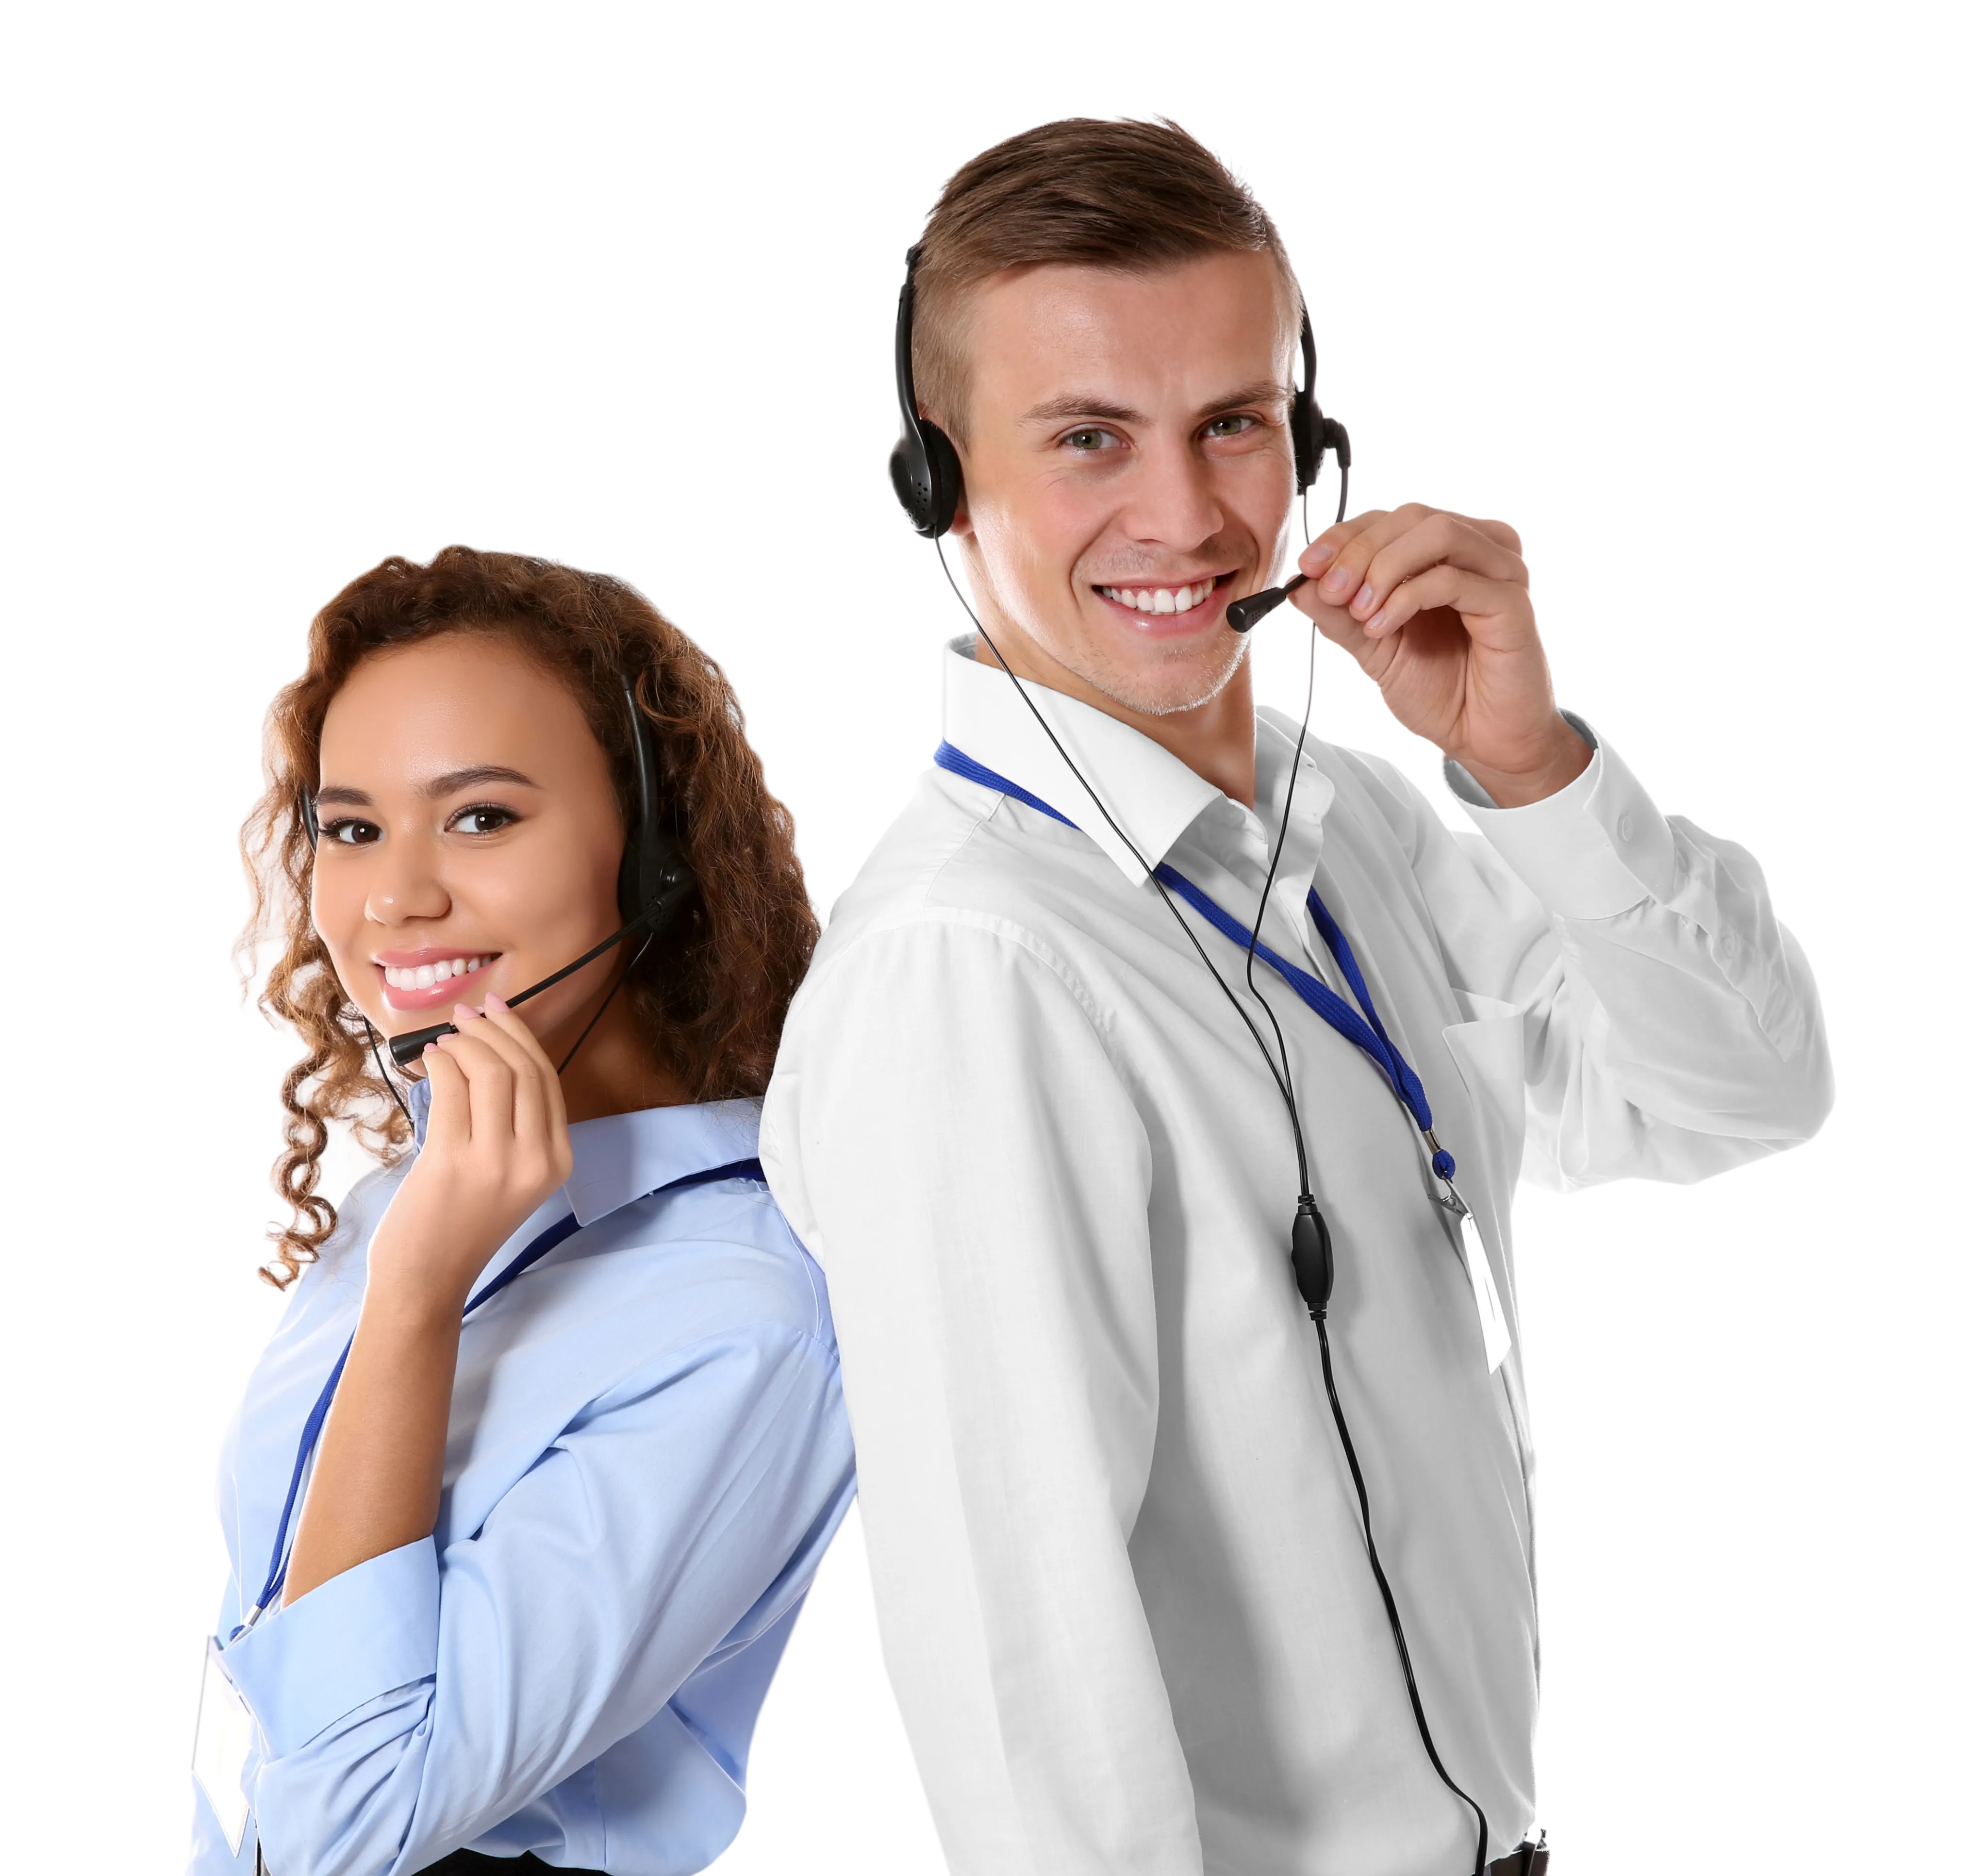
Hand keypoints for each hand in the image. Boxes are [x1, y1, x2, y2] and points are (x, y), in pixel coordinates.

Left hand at [367, 993, 574, 1315]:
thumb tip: (493, 1049)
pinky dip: (441, 1064)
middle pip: (524, 1070)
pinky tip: (430, 1062)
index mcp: (557, 1162)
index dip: (522, 1036)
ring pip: (492, 1073)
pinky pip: (453, 1089)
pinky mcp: (454, 1163)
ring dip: (465, 1044)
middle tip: (465, 1016)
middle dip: (492, 1031)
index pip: (548, 1080)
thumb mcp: (510, 1176)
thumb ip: (514, 1124)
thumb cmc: (460, 1224)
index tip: (497, 1010)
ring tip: (443, 1042)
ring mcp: (497, 1163)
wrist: (426, 1279)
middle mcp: (536, 1160)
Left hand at [1288, 502, 1590, 805]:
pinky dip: (1407, 597)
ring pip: (1437, 532)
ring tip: (1361, 611)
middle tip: (1331, 590)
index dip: (1344, 537)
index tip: (1307, 567)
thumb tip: (1298, 584)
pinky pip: (1454, 578)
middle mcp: (1478, 550)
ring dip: (1384, 568)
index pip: (1389, 519)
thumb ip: (1338, 614)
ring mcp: (1500, 571)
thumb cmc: (1442, 692)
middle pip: (1412, 516)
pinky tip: (1383, 625)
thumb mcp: (1372, 647)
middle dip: (1360, 551)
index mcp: (1446, 552)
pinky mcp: (1511, 602)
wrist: (1482, 739)